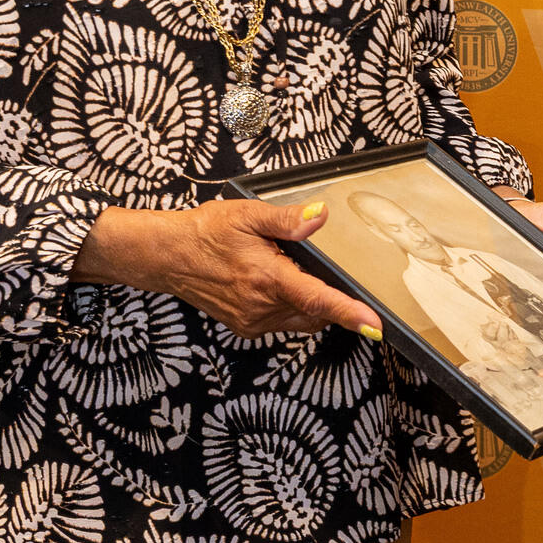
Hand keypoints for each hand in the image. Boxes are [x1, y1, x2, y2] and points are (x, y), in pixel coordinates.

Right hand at [76, 200, 382, 338]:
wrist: (168, 256)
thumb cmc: (206, 232)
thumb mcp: (248, 215)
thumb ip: (287, 220)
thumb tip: (320, 216)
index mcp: (267, 278)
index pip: (318, 300)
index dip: (349, 314)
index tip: (374, 327)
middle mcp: (261, 307)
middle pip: (315, 311)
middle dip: (329, 296)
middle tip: (314, 265)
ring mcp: (252, 321)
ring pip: (301, 319)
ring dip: (308, 301)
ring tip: (284, 267)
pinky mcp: (245, 326)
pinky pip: (283, 321)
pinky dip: (290, 306)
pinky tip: (274, 281)